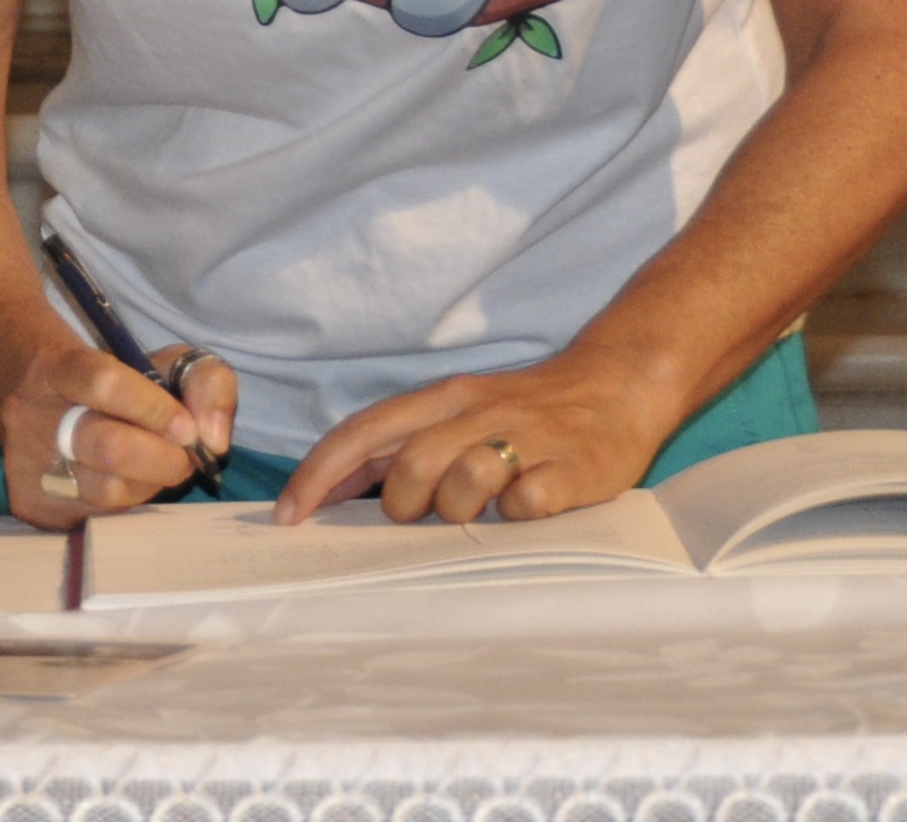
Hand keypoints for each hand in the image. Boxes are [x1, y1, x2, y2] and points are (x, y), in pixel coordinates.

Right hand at [0, 335, 238, 528]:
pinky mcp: (31, 506)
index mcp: (59, 367)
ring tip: (160, 470)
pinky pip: (96, 520)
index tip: (190, 429)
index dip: (154, 408)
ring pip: (103, 491)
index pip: (105, 382)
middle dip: (162, 458)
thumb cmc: (123, 384)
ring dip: (149, 485)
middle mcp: (32, 416)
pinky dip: (128, 507)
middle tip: (186, 458)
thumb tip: (213, 439)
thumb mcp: (168, 363)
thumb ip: (206, 383)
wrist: (51, 405)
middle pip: (106, 445)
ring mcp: (26, 465)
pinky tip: (134, 487)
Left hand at [276, 344, 685, 527]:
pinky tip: (525, 513)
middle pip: (412, 463)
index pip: (366, 431)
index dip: (321, 474)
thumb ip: (401, 445)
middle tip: (419, 522)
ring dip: (457, 512)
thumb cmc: (524, 412)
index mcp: (445, 399)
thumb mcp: (458, 413)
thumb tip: (329, 488)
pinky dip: (517, 515)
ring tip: (476, 517)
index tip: (287, 517)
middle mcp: (480, 412)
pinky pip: (529, 500)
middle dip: (402, 506)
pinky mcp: (573, 468)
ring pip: (466, 479)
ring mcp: (528, 440)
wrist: (619, 384)